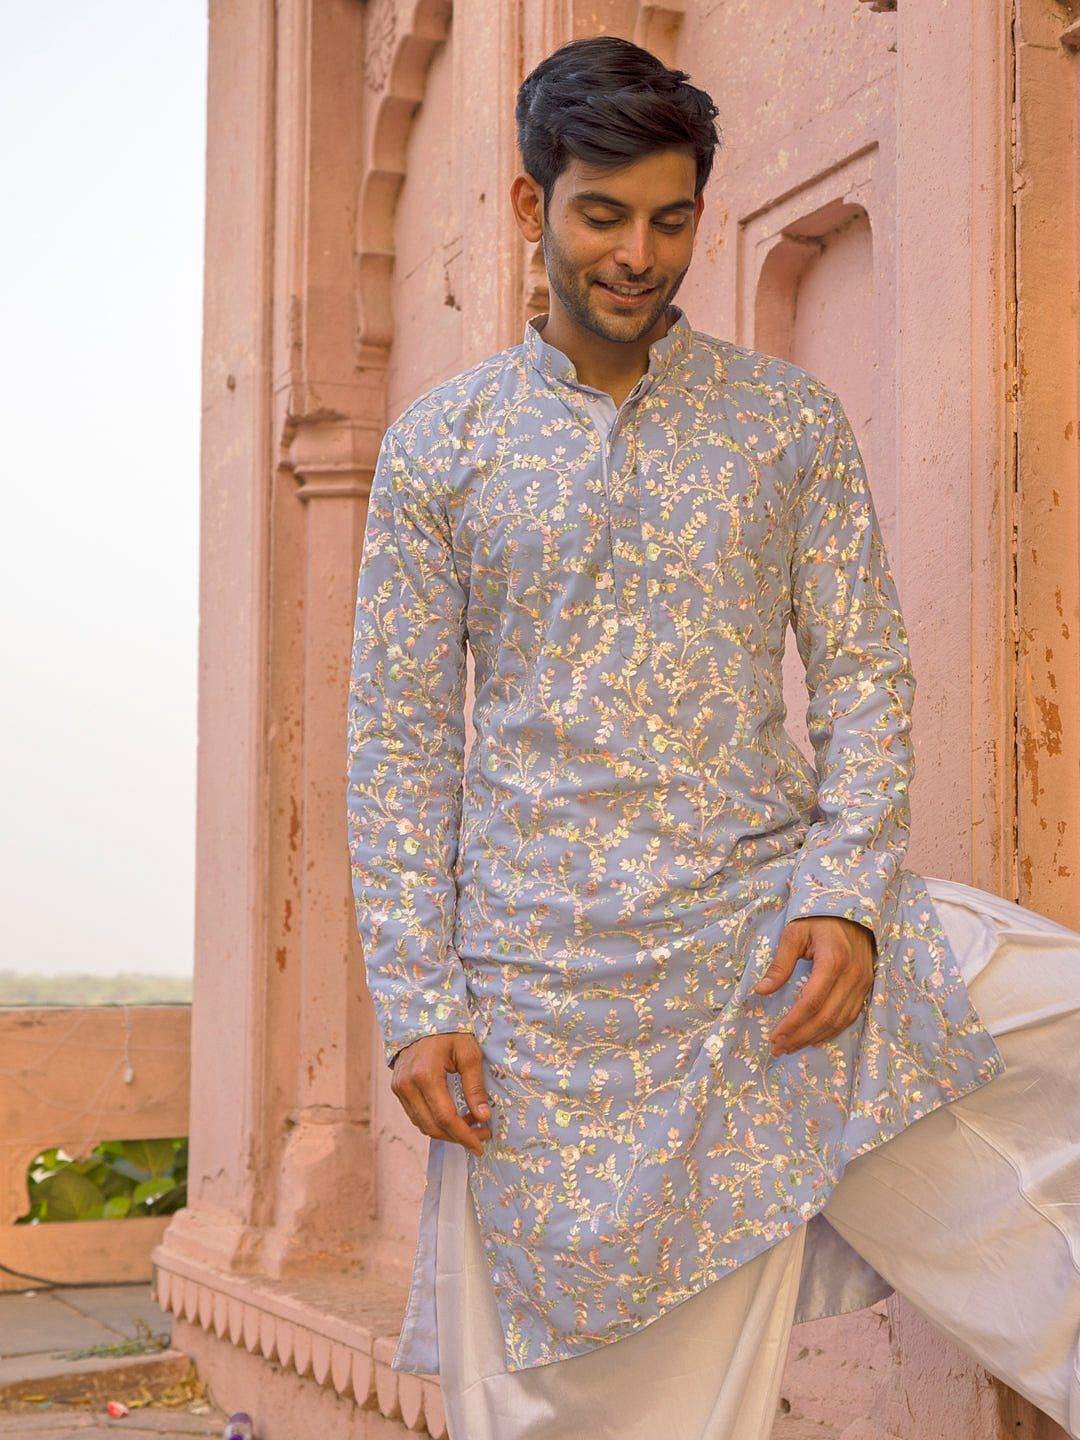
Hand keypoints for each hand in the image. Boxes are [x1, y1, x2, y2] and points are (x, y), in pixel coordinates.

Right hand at [390, 1031, 491, 1154]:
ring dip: (447, 1132)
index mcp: (426, 1075)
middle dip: (458, 1137)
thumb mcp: (469, 1054)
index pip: (446, 1117)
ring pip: (423, 1125)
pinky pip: (416, 1115)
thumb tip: (483, 1118)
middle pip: (432, 1127)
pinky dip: (435, 1122)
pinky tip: (453, 1115)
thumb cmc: (450, 1031)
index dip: (464, 1136)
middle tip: (481, 1134)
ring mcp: (399, 1088)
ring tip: (470, 1123)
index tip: (482, 1145)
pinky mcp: (397, 1089)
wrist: (422, 1015)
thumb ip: (475, 1087)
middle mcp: (407, 1085)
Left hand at [753, 917, 874, 1056]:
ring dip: (814, 1038)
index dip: (792, 1023)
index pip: (811, 1002)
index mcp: (832, 961)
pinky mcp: (867, 988)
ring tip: (791, 1046)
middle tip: (778, 1048)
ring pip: (839, 1021)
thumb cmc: (819, 920)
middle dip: (800, 1036)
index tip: (774, 1035)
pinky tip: (814, 1038)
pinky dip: (831, 1031)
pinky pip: (850, 1017)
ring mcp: (863, 984)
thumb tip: (761, 991)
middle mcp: (852, 976)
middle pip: (825, 1017)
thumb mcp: (794, 933)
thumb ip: (780, 963)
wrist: (854, 913)